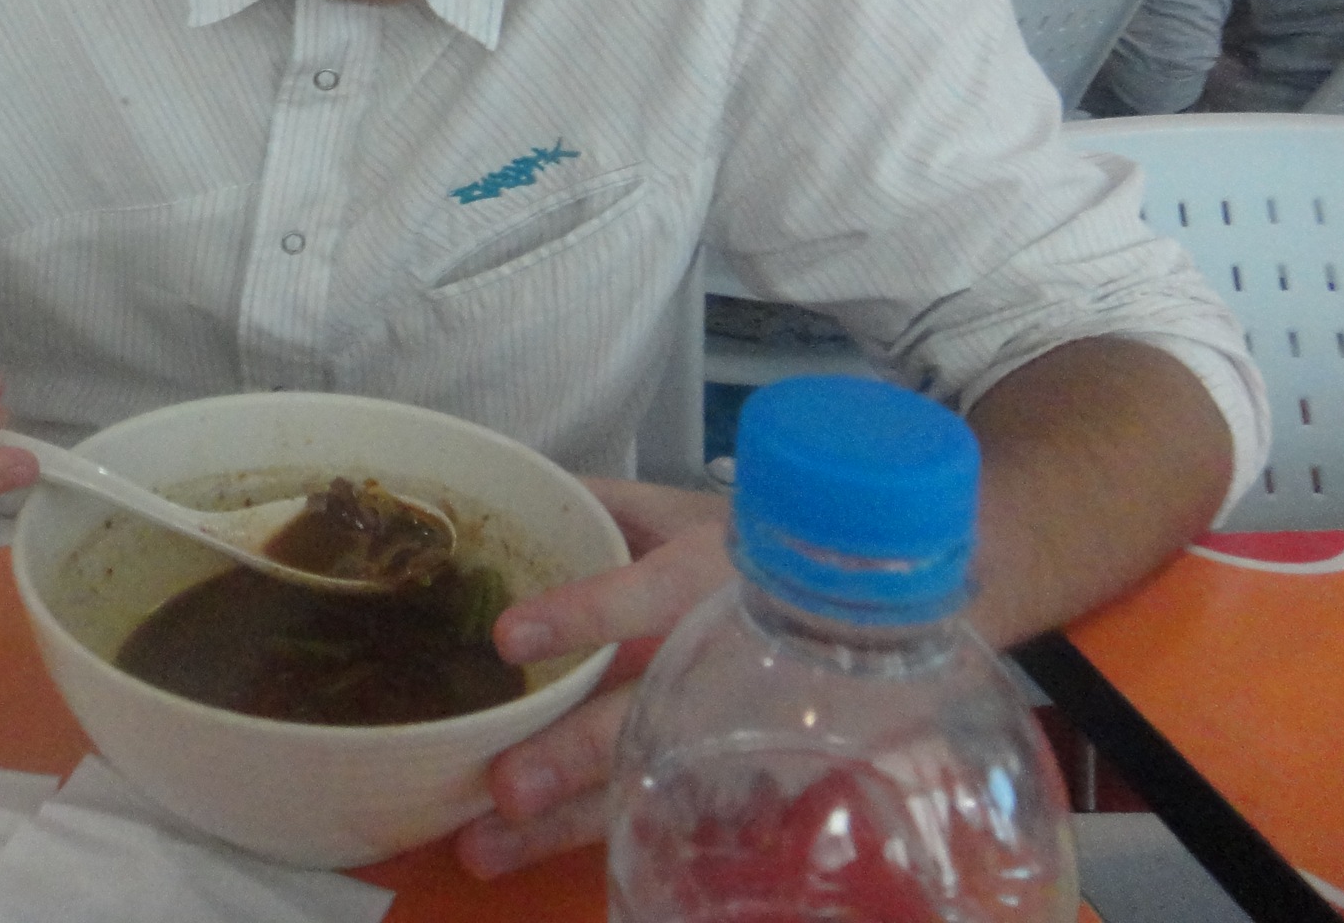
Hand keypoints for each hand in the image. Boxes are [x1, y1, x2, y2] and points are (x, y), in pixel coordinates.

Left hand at [456, 478, 730, 879]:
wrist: (860, 601)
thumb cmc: (748, 550)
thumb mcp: (680, 513)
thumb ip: (602, 502)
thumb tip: (517, 485)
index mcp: (709, 574)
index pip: (646, 595)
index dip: (582, 616)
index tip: (506, 638)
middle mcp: (724, 658)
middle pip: (647, 713)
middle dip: (575, 756)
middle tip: (505, 789)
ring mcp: (741, 731)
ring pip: (650, 783)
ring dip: (567, 823)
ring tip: (483, 848)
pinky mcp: (748, 783)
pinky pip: (674, 821)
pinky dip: (607, 844)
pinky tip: (532, 858)